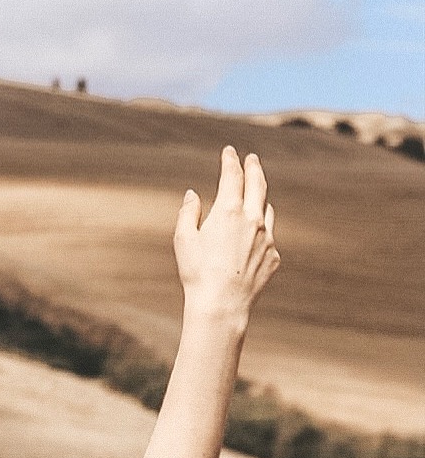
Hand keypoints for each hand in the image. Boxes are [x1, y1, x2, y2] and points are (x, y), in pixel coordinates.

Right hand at [172, 146, 279, 330]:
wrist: (222, 305)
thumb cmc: (197, 273)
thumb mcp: (183, 240)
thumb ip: (188, 212)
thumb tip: (193, 195)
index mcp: (229, 211)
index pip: (233, 176)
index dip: (230, 161)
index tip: (229, 152)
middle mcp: (253, 220)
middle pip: (258, 184)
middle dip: (254, 168)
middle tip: (251, 159)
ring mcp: (267, 238)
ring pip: (267, 208)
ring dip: (260, 197)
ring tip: (254, 196)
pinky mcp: (274, 256)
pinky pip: (269, 235)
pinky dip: (261, 229)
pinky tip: (252, 236)